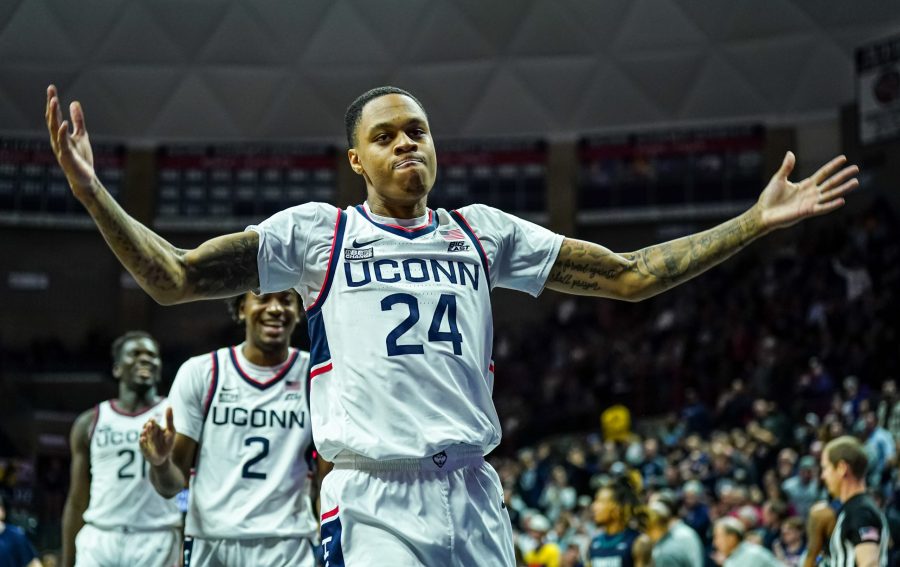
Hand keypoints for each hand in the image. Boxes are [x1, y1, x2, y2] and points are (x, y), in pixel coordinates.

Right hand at [45, 84, 96, 198]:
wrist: (85, 178)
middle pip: (52, 119)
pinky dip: (62, 133)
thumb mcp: (81, 135)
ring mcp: (60, 148)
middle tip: (51, 91)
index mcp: (60, 134)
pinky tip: (63, 124)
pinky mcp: (67, 156)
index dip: (53, 101)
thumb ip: (77, 120)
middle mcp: (57, 140)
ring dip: (54, 115)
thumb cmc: (81, 157)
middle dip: (51, 105)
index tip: (51, 88)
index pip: (54, 115)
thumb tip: (74, 102)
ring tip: (54, 101)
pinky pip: (63, 143)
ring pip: (54, 129)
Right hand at [139, 407, 176, 466]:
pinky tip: (143, 439)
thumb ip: (169, 419)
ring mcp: (146, 441)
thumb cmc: (167, 442)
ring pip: (142, 435)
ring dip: (143, 433)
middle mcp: (149, 434)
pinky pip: (141, 445)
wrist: (164, 457)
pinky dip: (142, 442)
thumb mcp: (171, 431)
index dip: (151, 421)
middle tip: (149, 424)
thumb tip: (169, 406)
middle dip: (147, 426)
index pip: (151, 422)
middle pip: (147, 428)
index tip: (152, 420)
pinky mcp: (144, 449)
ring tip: (145, 431)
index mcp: (155, 428)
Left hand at [755, 152, 857, 230]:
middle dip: (843, 176)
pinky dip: (831, 204)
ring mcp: (810, 203)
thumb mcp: (779, 179)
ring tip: (856, 182)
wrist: (763, 213)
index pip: (823, 173)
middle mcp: (811, 193)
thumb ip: (786, 167)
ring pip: (831, 194)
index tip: (844, 158)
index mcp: (806, 185)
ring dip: (843, 189)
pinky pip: (822, 208)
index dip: (833, 166)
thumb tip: (790, 153)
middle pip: (831, 183)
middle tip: (857, 168)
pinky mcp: (807, 212)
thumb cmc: (769, 197)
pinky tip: (842, 200)